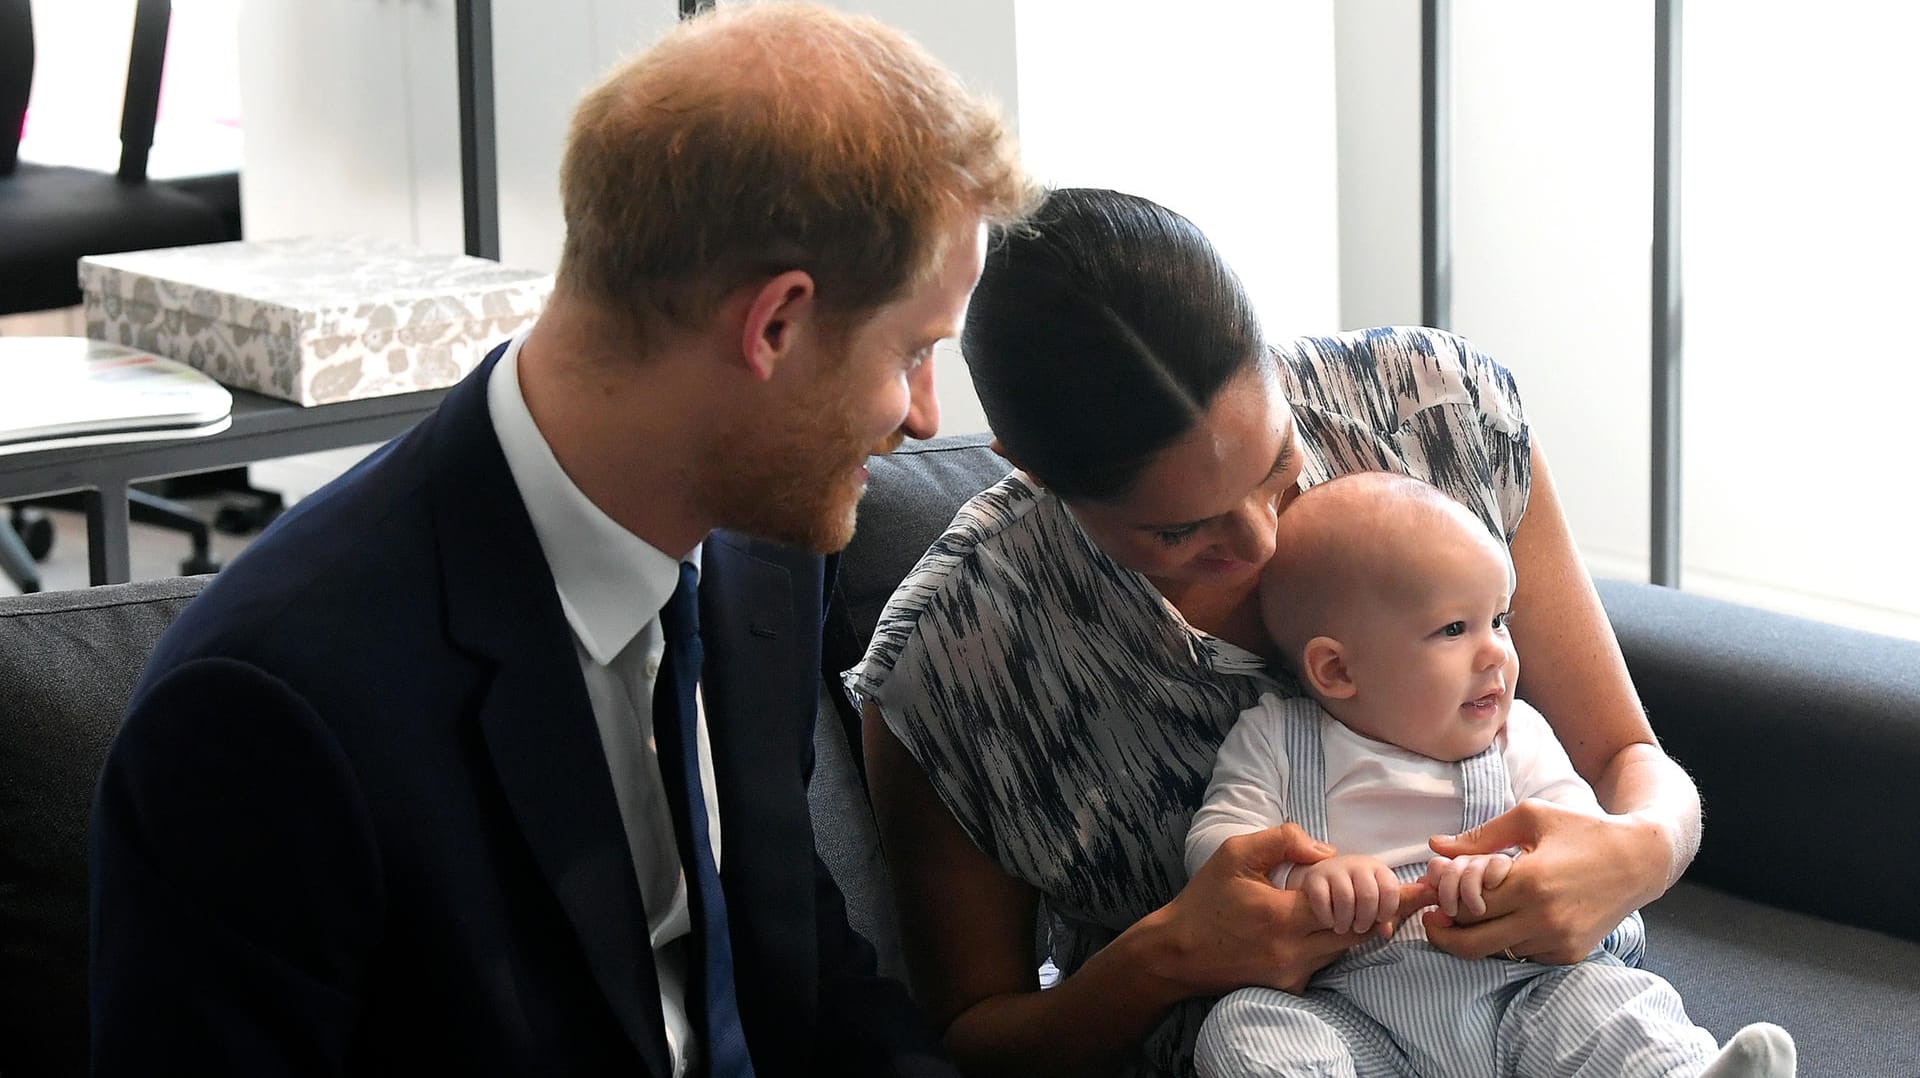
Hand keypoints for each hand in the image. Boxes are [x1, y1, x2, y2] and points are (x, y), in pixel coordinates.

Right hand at [1149, 825, 1429, 995]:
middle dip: (1387, 911)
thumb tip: (1328, 852)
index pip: (1351, 907)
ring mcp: (1293, 974)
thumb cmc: (1204, 899)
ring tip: (1382, 902)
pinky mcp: (1289, 987)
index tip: (1424, 888)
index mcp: (1283, 916)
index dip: (1388, 896)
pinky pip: (1324, 960)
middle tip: (1419, 893)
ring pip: (1346, 948)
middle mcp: (1293, 951)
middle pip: (1359, 932)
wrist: (1175, 954)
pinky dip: (1333, 940)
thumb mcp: (1236, 854)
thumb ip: (1284, 841)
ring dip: (1361, 925)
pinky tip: (1330, 921)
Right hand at [1289, 854, 1403, 934]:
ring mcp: (1334, 869)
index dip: (1387, 910)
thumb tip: (1386, 932)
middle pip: (1368, 895)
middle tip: (1359, 927)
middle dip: (1365, 919)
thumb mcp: (1377, 903)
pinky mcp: (1314, 877)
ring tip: (1343, 927)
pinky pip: (1322, 900)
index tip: (1380, 920)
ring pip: (1345, 898)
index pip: (1390, 890)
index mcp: (1377, 869)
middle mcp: (1356, 865)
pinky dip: (1327, 917)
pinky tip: (1329, 922)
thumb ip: (1387, 917)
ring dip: (1345, 920)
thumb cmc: (1357, 895)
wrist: (1326, 879)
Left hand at [1423, 799, 1664, 964]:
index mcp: (1530, 882)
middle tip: (1434, 919)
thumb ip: (1479, 837)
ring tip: (1471, 914)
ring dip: (1477, 936)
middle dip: (1446, 932)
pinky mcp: (1570, 954)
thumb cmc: (1581, 831)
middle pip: (1472, 942)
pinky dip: (1507, 942)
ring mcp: (1558, 941)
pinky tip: (1506, 920)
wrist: (1638, 860)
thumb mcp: (1530, 818)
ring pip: (1496, 951)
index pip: (1466, 907)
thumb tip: (1434, 847)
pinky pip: (1523, 956)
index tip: (1432, 896)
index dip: (1443, 902)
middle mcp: (1544, 918)